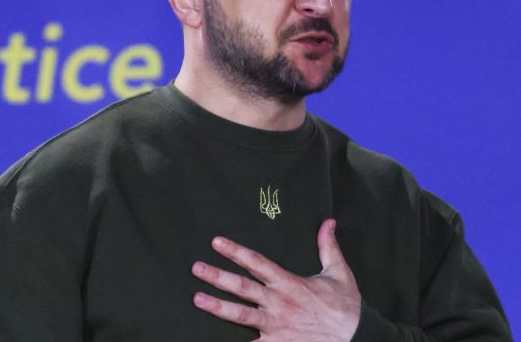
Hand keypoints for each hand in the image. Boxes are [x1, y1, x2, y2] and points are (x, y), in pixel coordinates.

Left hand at [191, 219, 360, 341]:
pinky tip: (217, 341)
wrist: (356, 338)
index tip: (216, 242)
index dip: (236, 251)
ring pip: (241, 315)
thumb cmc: (346, 307)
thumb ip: (328, 247)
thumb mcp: (340, 273)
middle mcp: (279, 303)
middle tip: (196, 268)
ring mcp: (276, 325)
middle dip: (218, 277)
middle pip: (242, 287)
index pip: (257, 263)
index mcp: (289, 283)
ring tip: (197, 300)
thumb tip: (328, 222)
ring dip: (218, 308)